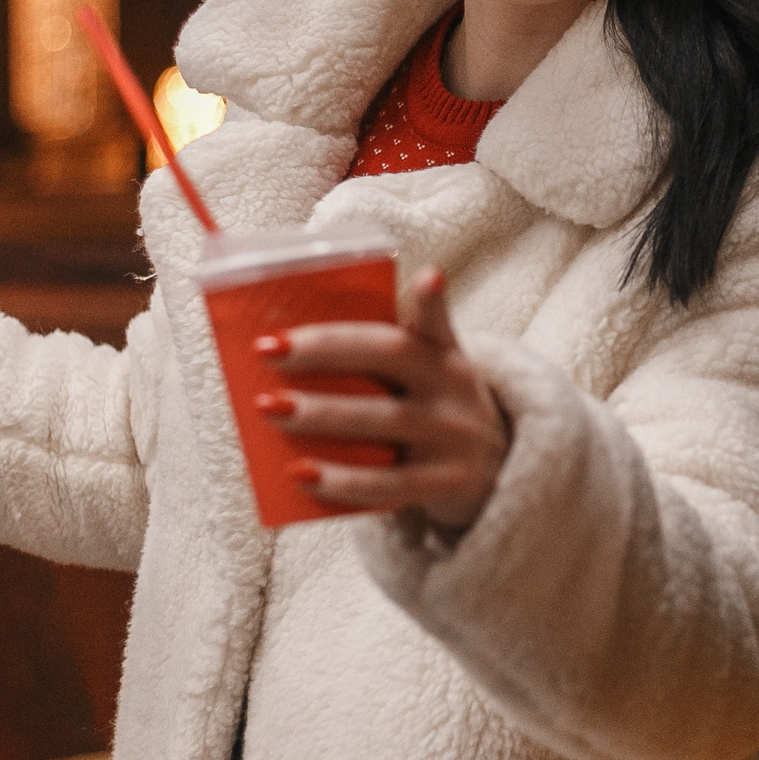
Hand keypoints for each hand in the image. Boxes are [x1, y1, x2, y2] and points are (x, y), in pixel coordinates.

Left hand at [255, 267, 509, 533]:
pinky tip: (300, 472)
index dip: (431, 300)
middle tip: (267, 349)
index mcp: (443, 352)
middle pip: (393, 356)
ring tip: (269, 407)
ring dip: (322, 412)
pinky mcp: (444, 483)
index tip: (427, 276)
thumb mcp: (424, 375)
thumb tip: (276, 340)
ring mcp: (453, 436)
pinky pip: (388, 483)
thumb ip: (373, 354)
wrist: (491, 472)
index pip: (436, 320)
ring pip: (385, 418)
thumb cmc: (429, 410)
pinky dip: (342, 480)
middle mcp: (453, 387)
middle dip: (327, 348)